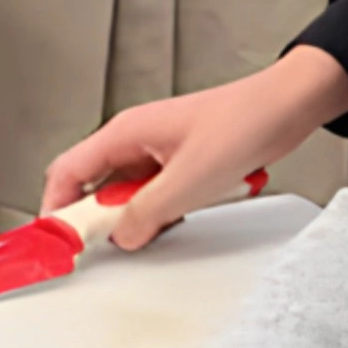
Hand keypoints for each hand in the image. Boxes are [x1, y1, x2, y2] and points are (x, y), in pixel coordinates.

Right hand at [50, 47, 347, 248]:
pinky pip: (161, 192)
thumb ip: (146, 214)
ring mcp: (160, 150)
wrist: (289, 106)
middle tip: (122, 238)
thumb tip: (122, 236)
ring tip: (170, 216)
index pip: (67, 173)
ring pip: (131, 193)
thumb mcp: (187, 182)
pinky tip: (192, 207)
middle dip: (104, 217)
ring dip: (143, 213)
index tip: (63, 242)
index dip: (58, 209)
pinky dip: (169, 207)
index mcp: (124, 133)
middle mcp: (136, 139)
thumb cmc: (244, 123)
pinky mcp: (184, 160)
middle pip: (96, 186)